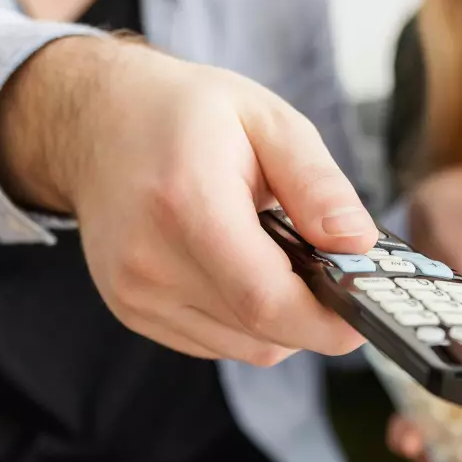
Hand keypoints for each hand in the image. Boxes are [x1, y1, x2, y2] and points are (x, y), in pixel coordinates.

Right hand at [0, 37, 377, 365]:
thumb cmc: (184, 115)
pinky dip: (246, 320)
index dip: (327, 321)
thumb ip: (317, 184)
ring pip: (244, 346)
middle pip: (260, 331)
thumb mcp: (266, 120)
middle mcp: (151, 260)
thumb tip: (359, 244)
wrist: (95, 123)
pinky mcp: (132, 311)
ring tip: (278, 258)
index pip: (265, 299)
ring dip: (280, 319)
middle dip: (314, 316)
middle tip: (335, 274)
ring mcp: (135, 293)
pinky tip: (241, 269)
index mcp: (186, 203)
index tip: (366, 312)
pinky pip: (216, 342)